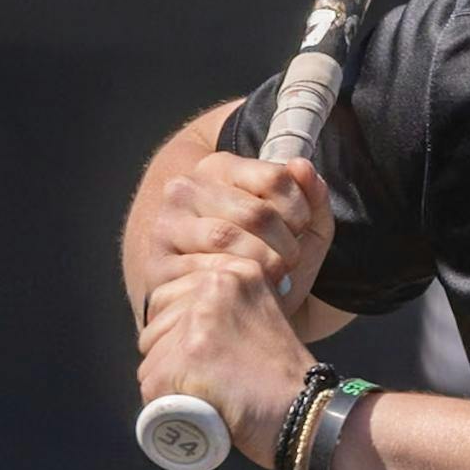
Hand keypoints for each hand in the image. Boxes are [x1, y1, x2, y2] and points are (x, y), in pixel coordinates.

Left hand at [137, 259, 316, 469]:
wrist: (304, 411)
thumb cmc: (280, 375)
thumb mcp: (260, 315)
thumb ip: (227, 303)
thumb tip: (177, 308)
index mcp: (236, 271)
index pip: (168, 295)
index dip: (179, 331)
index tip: (210, 352)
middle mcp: (215, 286)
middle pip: (154, 323)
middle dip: (169, 353)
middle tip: (210, 374)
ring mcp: (199, 321)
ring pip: (151, 355)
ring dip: (168, 379)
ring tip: (209, 388)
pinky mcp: (186, 356)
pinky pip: (150, 383)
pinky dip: (165, 402)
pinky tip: (198, 403)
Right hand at [143, 154, 332, 330]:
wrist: (237, 305)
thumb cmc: (271, 256)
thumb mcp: (304, 225)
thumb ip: (312, 193)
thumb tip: (300, 164)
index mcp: (220, 167)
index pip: (276, 177)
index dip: (301, 210)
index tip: (301, 229)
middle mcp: (185, 189)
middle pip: (255, 212)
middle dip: (286, 245)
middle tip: (289, 261)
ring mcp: (166, 226)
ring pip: (226, 238)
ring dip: (263, 265)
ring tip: (273, 276)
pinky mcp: (157, 264)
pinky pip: (204, 269)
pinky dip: (235, 283)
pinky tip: (244, 288)